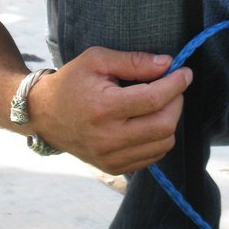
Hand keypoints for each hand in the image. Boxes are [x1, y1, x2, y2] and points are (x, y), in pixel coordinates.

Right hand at [28, 48, 191, 174]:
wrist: (43, 114)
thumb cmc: (71, 82)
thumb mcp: (97, 60)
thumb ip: (134, 61)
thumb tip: (167, 64)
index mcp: (103, 108)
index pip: (153, 99)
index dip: (175, 84)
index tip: (185, 72)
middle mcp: (107, 138)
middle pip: (164, 125)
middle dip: (176, 102)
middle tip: (173, 87)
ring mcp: (110, 157)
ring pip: (163, 143)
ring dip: (170, 120)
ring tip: (159, 103)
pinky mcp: (113, 167)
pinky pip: (152, 156)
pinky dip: (159, 138)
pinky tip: (148, 121)